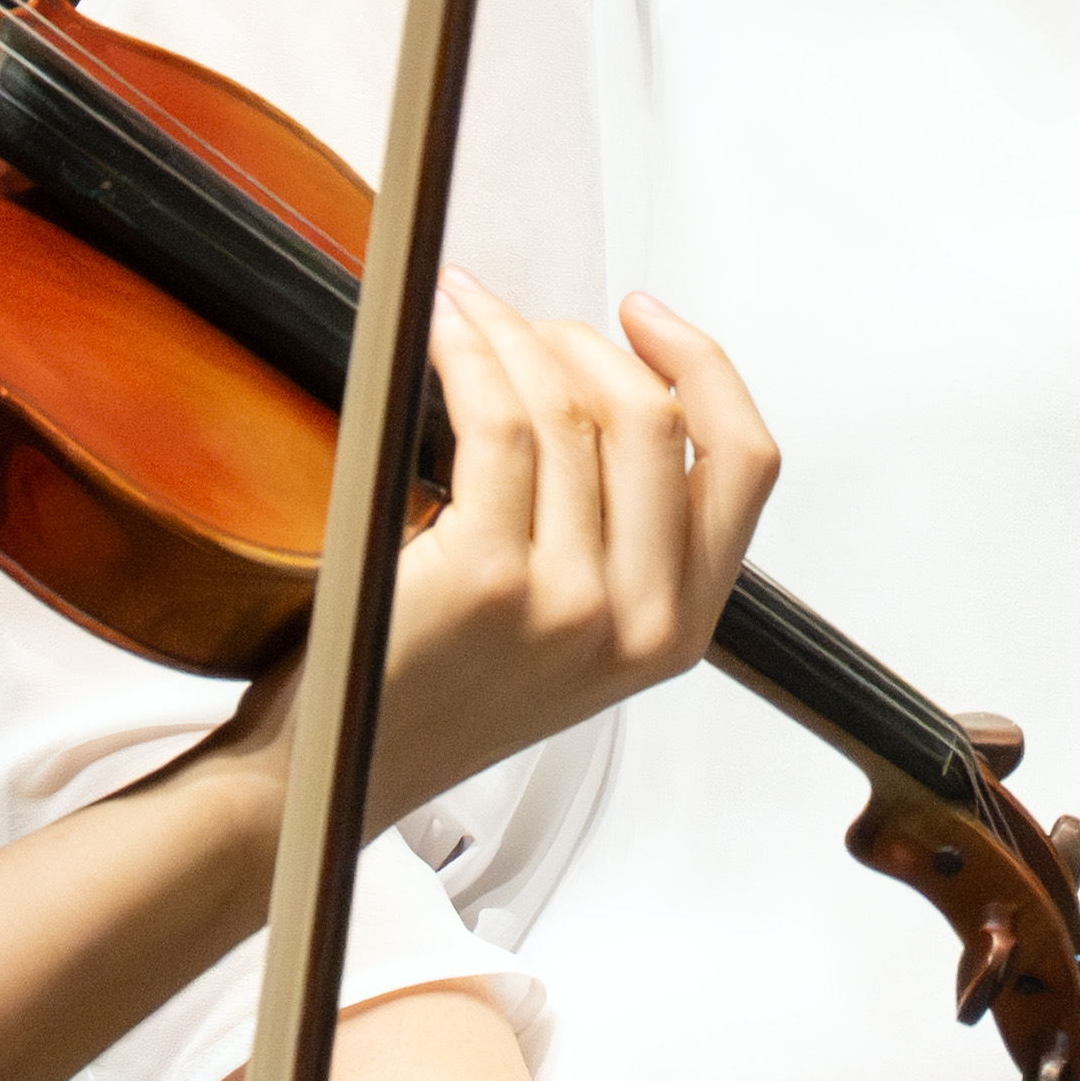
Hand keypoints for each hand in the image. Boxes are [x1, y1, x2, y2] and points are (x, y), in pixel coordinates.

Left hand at [362, 294, 780, 822]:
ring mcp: (567, 604)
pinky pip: (499, 424)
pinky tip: (440, 335)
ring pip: (571, 409)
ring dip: (512, 332)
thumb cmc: (433, 693)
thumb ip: (621, 539)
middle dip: (584, 339)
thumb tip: (616, 386)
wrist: (334, 769)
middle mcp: (637, 623)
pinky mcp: (486, 580)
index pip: (745, 464)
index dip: (704, 367)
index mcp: (676, 630)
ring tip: (466, 311)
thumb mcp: (572, 633)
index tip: (645, 319)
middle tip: (522, 321)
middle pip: (654, 417)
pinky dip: (469, 354)